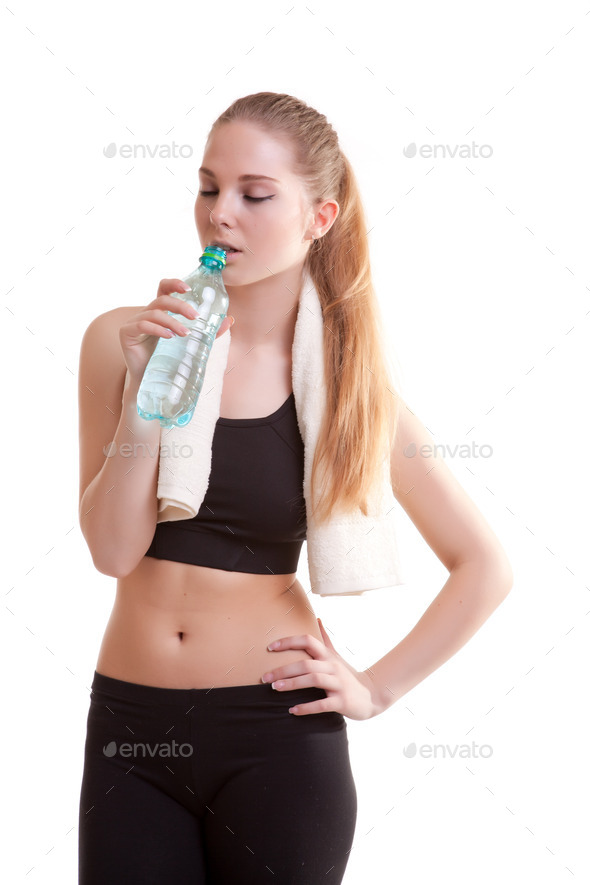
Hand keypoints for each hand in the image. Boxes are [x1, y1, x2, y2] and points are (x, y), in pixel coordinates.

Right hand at [119, 278, 232, 384]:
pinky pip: (142, 325)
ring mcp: (134, 321)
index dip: (174, 284)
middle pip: (162, 300)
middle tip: (196, 317)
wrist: (152, 380)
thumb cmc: (170, 359)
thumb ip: (208, 331)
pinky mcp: (127, 332)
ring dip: (172, 322)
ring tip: (186, 334)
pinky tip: (169, 337)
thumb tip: (229, 320)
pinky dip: (158, 329)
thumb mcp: (191, 342)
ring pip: (154, 313)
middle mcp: (146, 312)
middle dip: (180, 306)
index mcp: (160, 311)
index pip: (164, 288)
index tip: (188, 289)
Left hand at [261, 618, 378, 719]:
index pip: (308, 641)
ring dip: (292, 684)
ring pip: (313, 680)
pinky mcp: (342, 701)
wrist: (372, 695)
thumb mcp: (336, 656)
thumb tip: (317, 618)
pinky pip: (322, 704)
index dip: (288, 642)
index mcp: (328, 656)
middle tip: (264, 678)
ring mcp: (338, 683)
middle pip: (306, 663)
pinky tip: (292, 710)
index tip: (270, 648)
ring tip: (275, 688)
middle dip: (283, 669)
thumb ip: (325, 639)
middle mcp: (332, 667)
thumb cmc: (348, 674)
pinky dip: (306, 707)